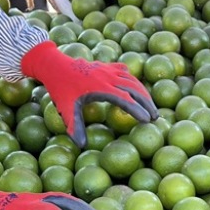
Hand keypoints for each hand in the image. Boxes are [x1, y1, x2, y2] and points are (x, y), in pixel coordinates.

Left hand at [21, 41, 157, 147]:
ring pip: (132, 80)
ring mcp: (109, 70)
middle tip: (155, 117)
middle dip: (147, 103)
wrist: (55, 65)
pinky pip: (125, 73)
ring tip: (151, 106)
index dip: (137, 110)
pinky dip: (134, 81)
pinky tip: (138, 89)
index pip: (125, 100)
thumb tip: (82, 145)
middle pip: (134, 89)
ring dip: (144, 93)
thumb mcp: (66, 108)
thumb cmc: (60, 88)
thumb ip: (75, 126)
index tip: (146, 121)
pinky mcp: (107, 66)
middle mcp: (108, 77)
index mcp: (100, 87)